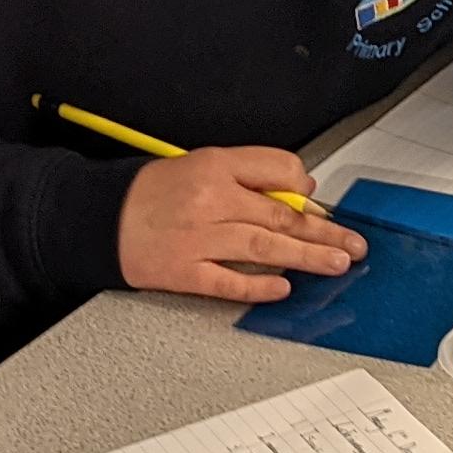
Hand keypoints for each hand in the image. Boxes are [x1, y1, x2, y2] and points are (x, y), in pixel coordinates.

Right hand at [117, 146, 365, 302]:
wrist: (99, 220)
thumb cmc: (152, 193)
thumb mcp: (199, 165)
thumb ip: (247, 174)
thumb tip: (298, 192)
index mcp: (215, 166)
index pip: (276, 170)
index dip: (304, 187)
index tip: (321, 204)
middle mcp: (210, 199)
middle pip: (280, 215)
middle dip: (323, 232)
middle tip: (353, 245)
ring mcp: (197, 238)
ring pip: (265, 246)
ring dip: (306, 257)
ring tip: (336, 264)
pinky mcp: (183, 271)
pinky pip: (230, 280)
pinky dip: (259, 285)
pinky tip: (284, 287)